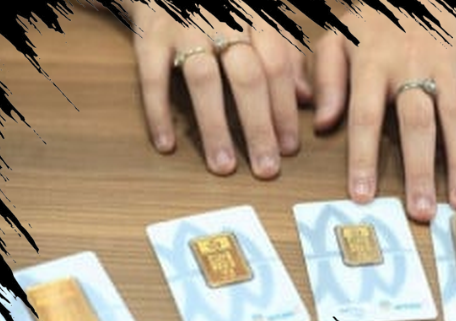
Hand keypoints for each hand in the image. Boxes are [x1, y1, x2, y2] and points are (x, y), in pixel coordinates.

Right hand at [126, 3, 311, 177]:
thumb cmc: (222, 8)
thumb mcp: (259, 21)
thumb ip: (285, 57)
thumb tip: (306, 99)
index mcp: (256, 18)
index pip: (277, 67)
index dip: (285, 109)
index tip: (290, 149)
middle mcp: (223, 20)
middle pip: (246, 77)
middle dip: (258, 127)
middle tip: (265, 169)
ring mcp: (184, 27)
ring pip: (203, 80)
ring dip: (215, 127)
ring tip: (223, 167)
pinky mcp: (148, 37)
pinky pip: (152, 78)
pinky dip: (159, 112)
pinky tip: (167, 146)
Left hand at [314, 10, 455, 220]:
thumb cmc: (372, 18)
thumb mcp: (336, 36)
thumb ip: (327, 78)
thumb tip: (324, 124)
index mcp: (372, 62)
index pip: (366, 117)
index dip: (364, 158)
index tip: (363, 197)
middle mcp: (412, 64)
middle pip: (417, 124)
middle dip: (420, 171)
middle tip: (423, 213)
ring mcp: (449, 60)